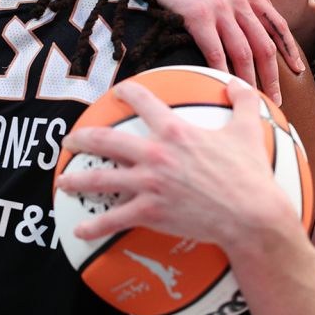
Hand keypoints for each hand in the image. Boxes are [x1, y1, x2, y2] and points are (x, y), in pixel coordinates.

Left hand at [56, 80, 296, 247]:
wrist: (250, 215)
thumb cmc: (250, 173)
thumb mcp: (249, 129)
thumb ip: (242, 102)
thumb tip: (238, 83)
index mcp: (174, 130)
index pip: (142, 101)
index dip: (127, 92)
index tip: (118, 92)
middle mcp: (155, 154)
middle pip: (106, 140)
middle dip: (83, 139)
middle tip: (70, 141)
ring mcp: (149, 184)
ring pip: (101, 179)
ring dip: (77, 180)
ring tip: (63, 182)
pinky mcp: (149, 212)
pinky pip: (114, 219)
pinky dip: (94, 226)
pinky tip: (80, 230)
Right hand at [132, 0, 304, 104]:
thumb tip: (253, 5)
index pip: (277, 24)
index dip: (289, 49)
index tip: (297, 70)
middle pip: (265, 45)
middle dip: (273, 76)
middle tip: (275, 99)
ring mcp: (221, 8)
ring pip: (244, 52)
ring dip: (250, 80)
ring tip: (253, 99)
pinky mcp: (198, 15)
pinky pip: (215, 51)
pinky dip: (223, 71)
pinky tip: (225, 86)